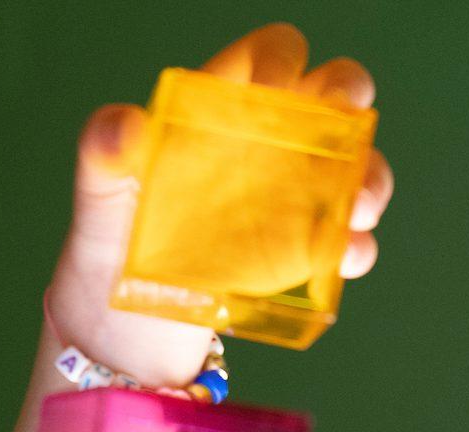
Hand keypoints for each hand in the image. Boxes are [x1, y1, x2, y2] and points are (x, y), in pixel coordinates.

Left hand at [42, 23, 395, 384]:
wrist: (120, 336)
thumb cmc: (109, 248)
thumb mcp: (98, 198)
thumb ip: (101, 153)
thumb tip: (120, 125)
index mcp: (218, 113)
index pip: (264, 59)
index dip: (280, 58)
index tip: (276, 87)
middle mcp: (264, 147)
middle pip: (329, 97)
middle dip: (349, 95)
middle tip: (348, 114)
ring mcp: (290, 200)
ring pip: (353, 167)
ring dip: (370, 178)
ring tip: (358, 209)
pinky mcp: (300, 255)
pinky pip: (345, 240)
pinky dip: (355, 246)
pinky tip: (346, 256)